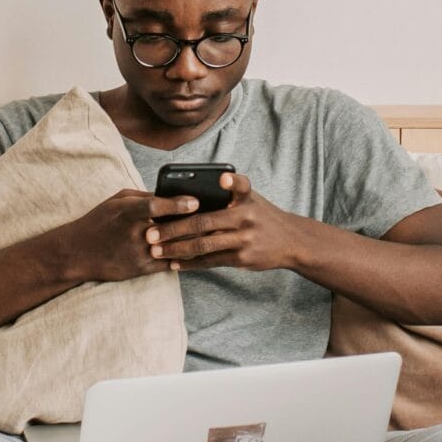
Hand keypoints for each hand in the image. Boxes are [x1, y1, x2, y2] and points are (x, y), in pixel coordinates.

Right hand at [54, 189, 200, 283]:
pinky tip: (198, 251)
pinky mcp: (139, 269)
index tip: (195, 202)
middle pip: (170, 229)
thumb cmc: (100, 221)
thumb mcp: (116, 201)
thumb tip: (170, 194)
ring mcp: (136, 253)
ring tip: (212, 235)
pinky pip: (168, 263)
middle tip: (214, 218)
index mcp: (125, 212)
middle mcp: (132, 233)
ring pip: (173, 248)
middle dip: (194, 224)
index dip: (177, 204)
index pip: (155, 206)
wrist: (78, 253)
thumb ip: (143, 197)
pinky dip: (184, 257)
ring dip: (194, 242)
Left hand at [144, 174, 318, 271]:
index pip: (241, 185)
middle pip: (204, 222)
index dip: (231, 180)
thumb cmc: (262, 215)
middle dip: (174, 229)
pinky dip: (190, 263)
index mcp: (247, 199)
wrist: (291, 241)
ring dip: (176, 249)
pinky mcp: (241, 259)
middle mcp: (246, 218)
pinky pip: (210, 261)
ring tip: (156, 251)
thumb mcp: (252, 199)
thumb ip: (228, 195)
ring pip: (204, 245)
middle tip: (150, 233)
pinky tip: (174, 264)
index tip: (221, 178)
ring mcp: (243, 240)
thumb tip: (188, 196)